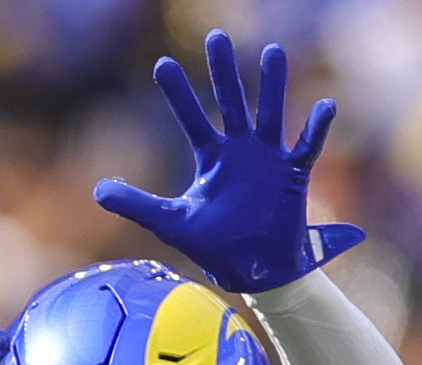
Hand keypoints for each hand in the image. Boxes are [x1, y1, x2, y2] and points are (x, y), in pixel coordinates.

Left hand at [93, 33, 365, 294]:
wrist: (254, 271)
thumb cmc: (214, 246)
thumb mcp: (171, 223)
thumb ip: (136, 204)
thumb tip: (97, 190)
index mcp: (211, 157)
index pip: (191, 117)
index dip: (177, 93)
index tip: (162, 64)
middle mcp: (240, 149)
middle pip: (231, 102)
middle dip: (223, 71)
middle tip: (215, 36)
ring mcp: (268, 158)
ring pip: (270, 113)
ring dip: (272, 85)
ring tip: (272, 51)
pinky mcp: (293, 174)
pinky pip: (308, 145)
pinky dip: (317, 127)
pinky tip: (325, 104)